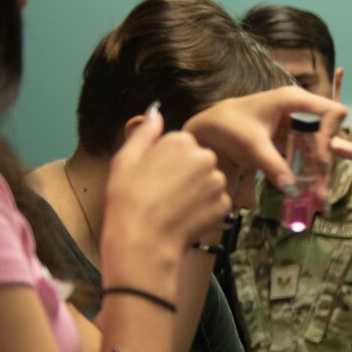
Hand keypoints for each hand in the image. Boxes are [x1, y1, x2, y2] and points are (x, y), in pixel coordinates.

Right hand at [102, 109, 228, 286]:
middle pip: (200, 161)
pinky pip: (216, 202)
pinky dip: (204, 209)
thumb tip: (154, 112)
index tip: (155, 176)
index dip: (167, 161)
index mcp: (181, 140)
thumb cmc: (128, 198)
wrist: (142, 238)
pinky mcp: (225, 204)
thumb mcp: (127, 158)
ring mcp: (217, 181)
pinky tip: (185, 216)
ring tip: (173, 205)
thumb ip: (145, 132)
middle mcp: (205, 156)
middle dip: (187, 174)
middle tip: (164, 192)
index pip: (182, 144)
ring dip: (197, 191)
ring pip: (210, 181)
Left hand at [182, 86, 351, 192]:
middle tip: (321, 194)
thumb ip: (272, 164)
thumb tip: (292, 190)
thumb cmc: (226, 125)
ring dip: (321, 175)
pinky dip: (312, 175)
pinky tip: (317, 192)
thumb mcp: (250, 144)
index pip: (331, 113)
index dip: (330, 136)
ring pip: (320, 151)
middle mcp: (301, 112)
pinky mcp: (291, 143)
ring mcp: (297, 128)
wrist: (206, 130)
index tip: (319, 161)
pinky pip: (308, 159)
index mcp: (293, 100)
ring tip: (320, 201)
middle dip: (327, 165)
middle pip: (328, 137)